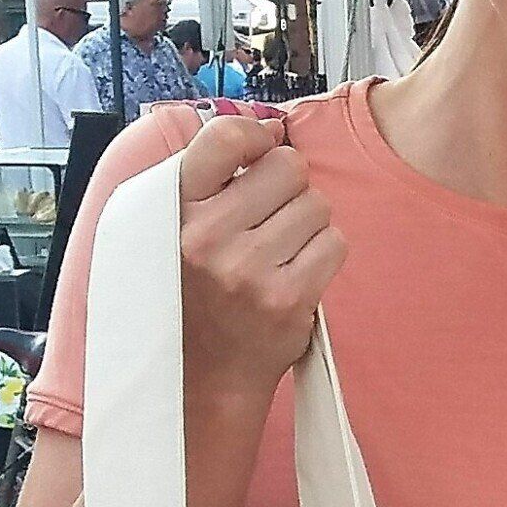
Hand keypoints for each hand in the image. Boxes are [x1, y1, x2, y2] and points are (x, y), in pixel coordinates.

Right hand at [176, 114, 344, 400]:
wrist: (202, 377)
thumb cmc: (193, 293)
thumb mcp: (171, 228)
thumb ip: (210, 175)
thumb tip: (271, 129)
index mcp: (173, 209)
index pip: (225, 138)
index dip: (256, 138)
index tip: (261, 154)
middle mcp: (206, 236)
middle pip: (288, 167)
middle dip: (290, 188)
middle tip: (271, 220)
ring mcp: (247, 269)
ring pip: (317, 205)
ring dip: (309, 224)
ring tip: (281, 252)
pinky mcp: (286, 299)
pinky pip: (335, 243)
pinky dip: (325, 255)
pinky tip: (298, 274)